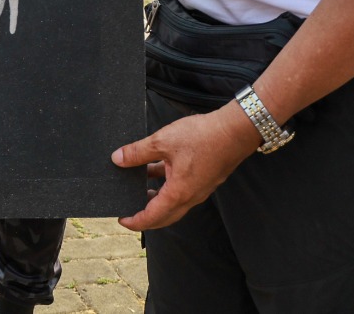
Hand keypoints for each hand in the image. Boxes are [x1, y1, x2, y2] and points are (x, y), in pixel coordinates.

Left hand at [112, 102, 259, 231]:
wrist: (235, 131)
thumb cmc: (203, 137)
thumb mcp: (163, 141)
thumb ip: (138, 152)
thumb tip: (118, 158)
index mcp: (178, 193)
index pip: (152, 217)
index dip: (135, 221)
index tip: (122, 219)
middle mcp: (190, 197)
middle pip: (164, 216)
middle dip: (146, 216)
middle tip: (130, 210)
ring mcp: (199, 190)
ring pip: (173, 203)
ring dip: (156, 199)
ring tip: (140, 187)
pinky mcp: (204, 180)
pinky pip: (181, 191)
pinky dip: (167, 186)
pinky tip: (157, 168)